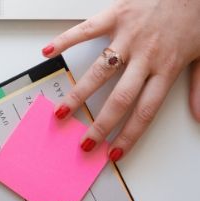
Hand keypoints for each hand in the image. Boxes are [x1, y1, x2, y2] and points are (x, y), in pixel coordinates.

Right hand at [41, 0, 199, 160]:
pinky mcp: (116, 15)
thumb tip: (198, 117)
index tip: (113, 152)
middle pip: (119, 98)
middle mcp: (145, 56)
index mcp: (166, 68)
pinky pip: (86, 30)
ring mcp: (128, 36)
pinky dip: (64, 41)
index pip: (145, 111)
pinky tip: (48, 52)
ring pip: (98, 72)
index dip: (128, 135)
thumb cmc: (197, 15)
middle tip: (84, 142)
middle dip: (99, 125)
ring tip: (61, 112)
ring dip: (78, 95)